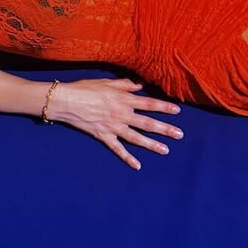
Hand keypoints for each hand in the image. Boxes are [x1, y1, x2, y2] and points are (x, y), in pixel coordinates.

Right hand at [49, 78, 182, 169]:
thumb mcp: (107, 82)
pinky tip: (138, 165)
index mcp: (124, 100)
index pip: (149, 104)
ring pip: (137, 138)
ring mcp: (114, 127)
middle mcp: (122, 114)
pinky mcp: (104, 136)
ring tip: (165, 150)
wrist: (67, 101)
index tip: (177, 111)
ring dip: (152, 145)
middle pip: (148, 123)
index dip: (164, 107)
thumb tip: (139, 86)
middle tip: (180, 135)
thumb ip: (125, 84)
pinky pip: (118, 149)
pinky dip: (127, 158)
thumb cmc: (85, 88)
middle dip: (165, 129)